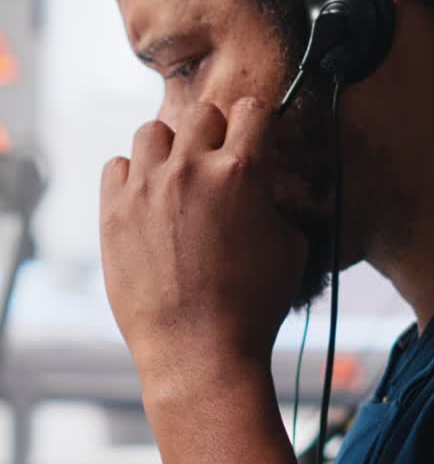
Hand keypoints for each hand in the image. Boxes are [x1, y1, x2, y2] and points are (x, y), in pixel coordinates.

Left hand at [100, 98, 306, 379]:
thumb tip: (258, 187)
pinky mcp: (113, 212)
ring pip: (152, 131)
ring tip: (178, 181)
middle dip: (214, 135)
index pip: (253, 111)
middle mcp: (191, 170)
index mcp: (241, 173)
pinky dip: (133, 177)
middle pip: (200, 114)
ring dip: (170, 149)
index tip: (256, 141)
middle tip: (217, 167)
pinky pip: (117, 166)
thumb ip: (272, 202)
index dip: (258, 125)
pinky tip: (148, 204)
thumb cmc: (253, 307)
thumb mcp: (290, 247)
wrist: (199, 353)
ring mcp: (147, 188)